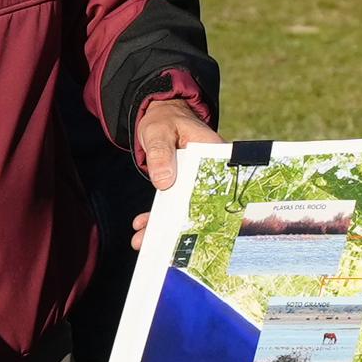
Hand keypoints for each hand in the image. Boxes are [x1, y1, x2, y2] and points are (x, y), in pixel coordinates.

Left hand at [129, 90, 216, 249]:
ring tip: (142, 241)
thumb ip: (161, 153)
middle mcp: (209, 172)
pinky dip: (156, 217)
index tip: (195, 229)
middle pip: (200, 203)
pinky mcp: (180, 186)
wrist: (159, 116)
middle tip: (161, 244)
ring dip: (163, 226)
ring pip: (183, 209)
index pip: (219, 185)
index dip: (211, 210)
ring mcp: (194, 181)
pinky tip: (141, 227)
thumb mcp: (159, 131)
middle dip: (180, 227)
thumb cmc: (164, 119)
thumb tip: (165, 182)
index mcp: (214, 154)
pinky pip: (171, 205)